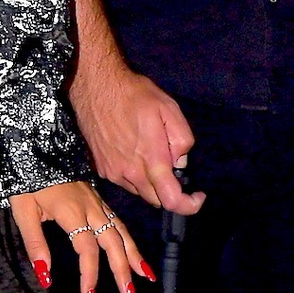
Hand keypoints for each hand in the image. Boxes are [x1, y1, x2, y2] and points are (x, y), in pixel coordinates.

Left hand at [10, 180, 150, 292]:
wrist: (36, 147)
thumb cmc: (26, 181)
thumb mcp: (22, 212)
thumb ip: (35, 244)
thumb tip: (45, 276)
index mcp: (71, 211)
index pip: (87, 249)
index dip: (89, 274)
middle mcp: (90, 207)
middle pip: (113, 242)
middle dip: (123, 270)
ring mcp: (97, 202)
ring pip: (121, 231)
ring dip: (134, 256)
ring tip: (146, 278)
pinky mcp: (98, 199)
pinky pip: (119, 222)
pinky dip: (130, 240)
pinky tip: (136, 253)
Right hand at [69, 54, 204, 214]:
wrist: (96, 87)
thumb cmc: (135, 94)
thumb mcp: (169, 109)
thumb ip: (181, 139)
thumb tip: (179, 162)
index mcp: (151, 161)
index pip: (172, 201)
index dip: (189, 205)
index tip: (197, 195)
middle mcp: (130, 173)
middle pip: (156, 200)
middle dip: (170, 191)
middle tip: (173, 168)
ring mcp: (113, 172)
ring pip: (139, 192)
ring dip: (151, 183)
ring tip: (151, 156)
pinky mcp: (101, 168)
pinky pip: (124, 182)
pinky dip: (134, 176)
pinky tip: (133, 153)